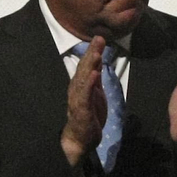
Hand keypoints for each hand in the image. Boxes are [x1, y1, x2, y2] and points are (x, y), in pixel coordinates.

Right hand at [61, 35, 106, 165]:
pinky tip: (94, 75)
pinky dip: (89, 84)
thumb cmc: (88, 116)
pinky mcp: (81, 110)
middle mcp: (77, 89)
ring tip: (96, 53)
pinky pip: (85, 95)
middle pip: (84, 69)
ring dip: (89, 65)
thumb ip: (96, 79)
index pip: (87, 66)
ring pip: (83, 79)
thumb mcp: (96, 93)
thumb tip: (98, 63)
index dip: (93, 52)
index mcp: (81, 85)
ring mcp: (78, 99)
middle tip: (98, 39)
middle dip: (91, 53)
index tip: (100, 38)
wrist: (81, 139)